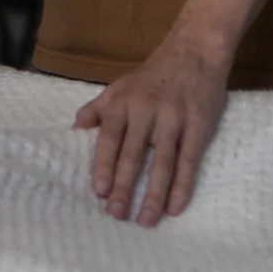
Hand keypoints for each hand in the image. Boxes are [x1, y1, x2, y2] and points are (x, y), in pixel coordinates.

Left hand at [72, 33, 229, 226]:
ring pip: (162, 163)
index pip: (109, 139)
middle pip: (133, 155)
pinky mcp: (198, 124)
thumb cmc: (153, 74)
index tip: (99, 193)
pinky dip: (182, 185)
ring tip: (146, 221)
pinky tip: (176, 207)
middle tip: (117, 215)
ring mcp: (174, 118)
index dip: (103, 166)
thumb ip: (97, 108)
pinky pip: (189, 159)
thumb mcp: (120, 86)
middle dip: (124, 187)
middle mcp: (146, 111)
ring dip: (154, 195)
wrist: (195, 50)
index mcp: (123, 103)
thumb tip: (74, 129)